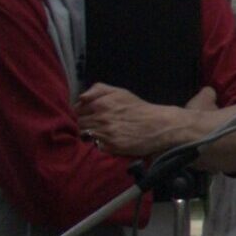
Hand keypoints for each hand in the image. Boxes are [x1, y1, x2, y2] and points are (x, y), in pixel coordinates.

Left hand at [75, 83, 213, 157]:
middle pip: (79, 123)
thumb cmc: (138, 108)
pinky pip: (95, 145)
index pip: (77, 110)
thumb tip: (81, 97)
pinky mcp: (111, 146)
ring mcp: (105, 133)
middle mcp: (101, 118)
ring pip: (84, 135)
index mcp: (101, 103)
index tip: (89, 114)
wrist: (158, 125)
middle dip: (85, 123)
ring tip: (101, 132)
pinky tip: (107, 140)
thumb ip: (98, 89)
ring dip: (89, 134)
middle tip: (96, 124)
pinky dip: (98, 143)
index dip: (82, 112)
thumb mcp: (120, 92)